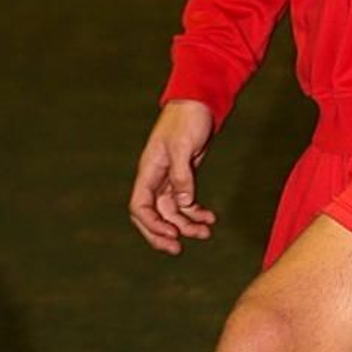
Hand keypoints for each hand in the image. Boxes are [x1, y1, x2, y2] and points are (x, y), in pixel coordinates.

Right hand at [129, 101, 217, 254]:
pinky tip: (210, 217)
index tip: (170, 235)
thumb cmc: (187, 119)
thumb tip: (183, 203)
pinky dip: (197, 213)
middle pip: (153, 215)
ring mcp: (170, 179)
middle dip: (164, 234)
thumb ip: (182, 175)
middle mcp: (156, 178)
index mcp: (149, 171)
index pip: (140, 206)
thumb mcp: (183, 146)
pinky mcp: (184, 177)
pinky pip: (186, 203)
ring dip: (187, 225)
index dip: (151, 225)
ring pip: (173, 212)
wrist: (199, 102)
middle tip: (178, 249)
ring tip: (206, 232)